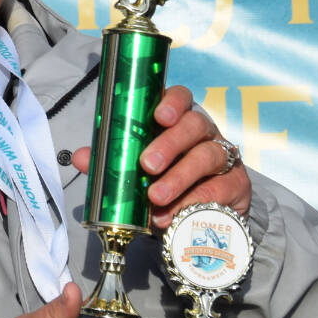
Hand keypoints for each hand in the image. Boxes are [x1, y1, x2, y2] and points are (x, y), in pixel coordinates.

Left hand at [71, 84, 250, 226]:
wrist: (195, 219)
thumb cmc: (163, 183)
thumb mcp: (136, 172)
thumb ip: (111, 162)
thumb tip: (80, 157)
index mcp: (179, 122)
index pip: (182, 98)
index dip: (172, 102)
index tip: (159, 116)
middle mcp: (205, 134)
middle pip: (194, 126)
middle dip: (170, 144)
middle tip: (148, 165)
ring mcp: (225, 158)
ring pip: (207, 157)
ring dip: (179, 177)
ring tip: (156, 197)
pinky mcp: (238, 185)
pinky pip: (219, 189)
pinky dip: (194, 202)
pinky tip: (174, 214)